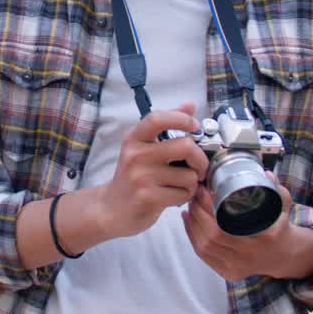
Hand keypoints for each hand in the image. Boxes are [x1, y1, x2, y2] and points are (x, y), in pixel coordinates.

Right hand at [97, 103, 208, 238]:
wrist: (112, 208)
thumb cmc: (133, 176)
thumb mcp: (143, 147)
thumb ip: (167, 126)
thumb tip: (189, 104)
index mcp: (134, 138)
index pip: (157, 118)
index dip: (182, 119)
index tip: (194, 126)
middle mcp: (136, 155)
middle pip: (185, 146)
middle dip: (200, 159)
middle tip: (199, 167)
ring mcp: (141, 176)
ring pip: (189, 175)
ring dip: (192, 183)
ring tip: (180, 185)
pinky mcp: (148, 197)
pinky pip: (183, 193)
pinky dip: (185, 196)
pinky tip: (174, 197)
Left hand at [181, 171, 310, 280]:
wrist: (283, 257)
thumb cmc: (279, 228)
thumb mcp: (283, 209)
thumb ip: (277, 191)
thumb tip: (266, 174)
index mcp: (264, 239)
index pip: (226, 226)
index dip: (208, 208)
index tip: (203, 190)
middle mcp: (250, 256)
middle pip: (211, 236)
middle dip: (197, 213)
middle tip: (194, 196)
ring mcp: (238, 267)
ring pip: (204, 246)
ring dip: (192, 224)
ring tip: (190, 206)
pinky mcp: (228, 273)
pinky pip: (203, 256)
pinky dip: (192, 237)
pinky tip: (188, 221)